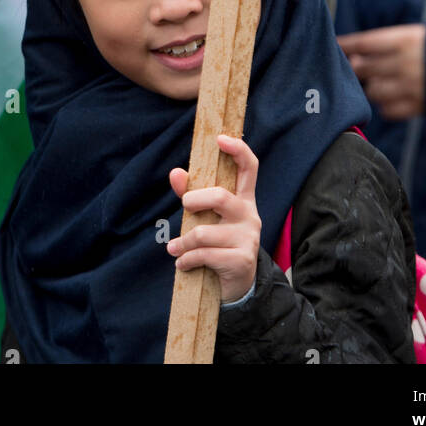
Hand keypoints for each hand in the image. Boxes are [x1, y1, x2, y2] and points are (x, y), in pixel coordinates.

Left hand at [167, 135, 260, 304]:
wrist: (237, 286)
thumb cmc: (218, 244)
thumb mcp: (206, 218)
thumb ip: (191, 195)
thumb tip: (175, 173)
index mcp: (243, 199)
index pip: (249, 167)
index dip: (238, 150)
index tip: (220, 139)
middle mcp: (250, 214)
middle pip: (220, 196)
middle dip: (193, 201)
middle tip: (184, 208)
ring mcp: (249, 237)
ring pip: (206, 232)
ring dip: (183, 242)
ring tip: (175, 248)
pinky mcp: (243, 260)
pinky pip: (205, 254)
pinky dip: (187, 259)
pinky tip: (183, 264)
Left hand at [337, 25, 425, 120]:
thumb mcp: (413, 36)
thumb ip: (385, 45)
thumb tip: (355, 56)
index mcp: (404, 40)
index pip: (365, 42)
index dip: (346, 44)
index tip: (334, 45)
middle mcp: (405, 63)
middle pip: (364, 68)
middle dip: (356, 68)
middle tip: (356, 67)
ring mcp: (411, 86)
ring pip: (373, 91)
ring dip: (371, 87)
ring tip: (378, 82)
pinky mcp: (418, 105)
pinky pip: (389, 110)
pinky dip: (385, 106)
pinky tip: (390, 98)